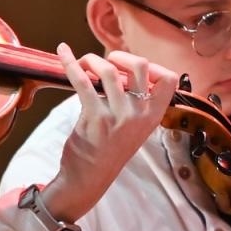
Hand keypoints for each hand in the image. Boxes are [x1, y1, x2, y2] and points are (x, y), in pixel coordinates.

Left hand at [39, 45, 180, 222]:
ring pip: (109, 70)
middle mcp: (140, 114)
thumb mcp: (134, 128)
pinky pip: (81, 81)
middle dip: (119, 56)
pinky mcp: (95, 117)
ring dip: (92, 60)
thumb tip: (121, 68)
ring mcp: (118, 116)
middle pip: (139, 65)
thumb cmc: (108, 150)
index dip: (152, 66)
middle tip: (105, 62)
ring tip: (84, 64)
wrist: (88, 179)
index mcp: (153, 116)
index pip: (168, 80)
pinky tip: (62, 52)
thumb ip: (135, 103)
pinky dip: (70, 62)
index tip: (133, 67)